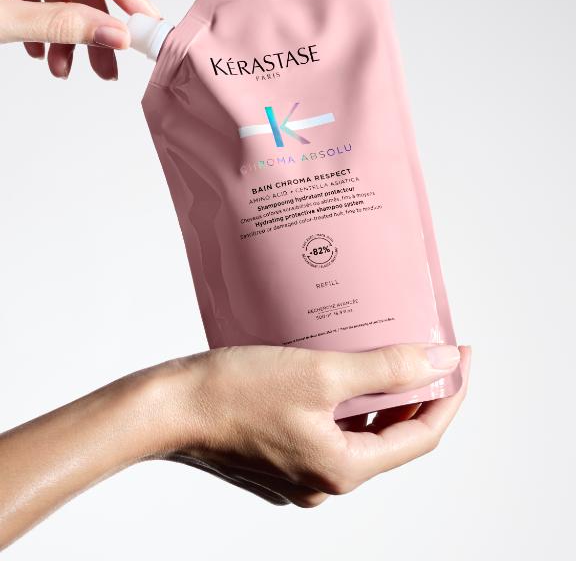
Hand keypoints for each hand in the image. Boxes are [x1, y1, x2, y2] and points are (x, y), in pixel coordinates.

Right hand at [0, 343, 468, 547]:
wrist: (170, 406)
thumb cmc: (236, 391)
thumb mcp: (323, 375)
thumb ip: (386, 370)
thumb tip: (439, 364)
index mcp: (341, 469)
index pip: (421, 435)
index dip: (449, 395)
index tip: (462, 357)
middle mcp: (324, 481)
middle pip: (391, 436)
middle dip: (416, 393)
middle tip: (429, 350)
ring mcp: (299, 472)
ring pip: (359, 432)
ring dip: (379, 396)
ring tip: (388, 353)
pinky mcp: (279, 455)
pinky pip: (329, 429)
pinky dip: (346, 402)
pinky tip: (341, 369)